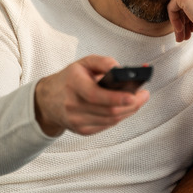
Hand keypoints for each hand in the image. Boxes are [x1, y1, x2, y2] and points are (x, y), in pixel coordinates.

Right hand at [34, 55, 149, 135]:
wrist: (48, 100)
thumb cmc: (70, 78)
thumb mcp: (84, 63)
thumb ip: (104, 62)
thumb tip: (124, 71)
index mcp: (73, 83)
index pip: (95, 95)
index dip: (117, 97)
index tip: (135, 95)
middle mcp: (72, 104)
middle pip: (108, 110)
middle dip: (132, 104)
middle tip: (144, 95)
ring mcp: (76, 120)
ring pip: (111, 120)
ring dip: (129, 111)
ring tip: (138, 100)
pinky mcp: (81, 130)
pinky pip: (107, 125)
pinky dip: (119, 116)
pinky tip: (124, 108)